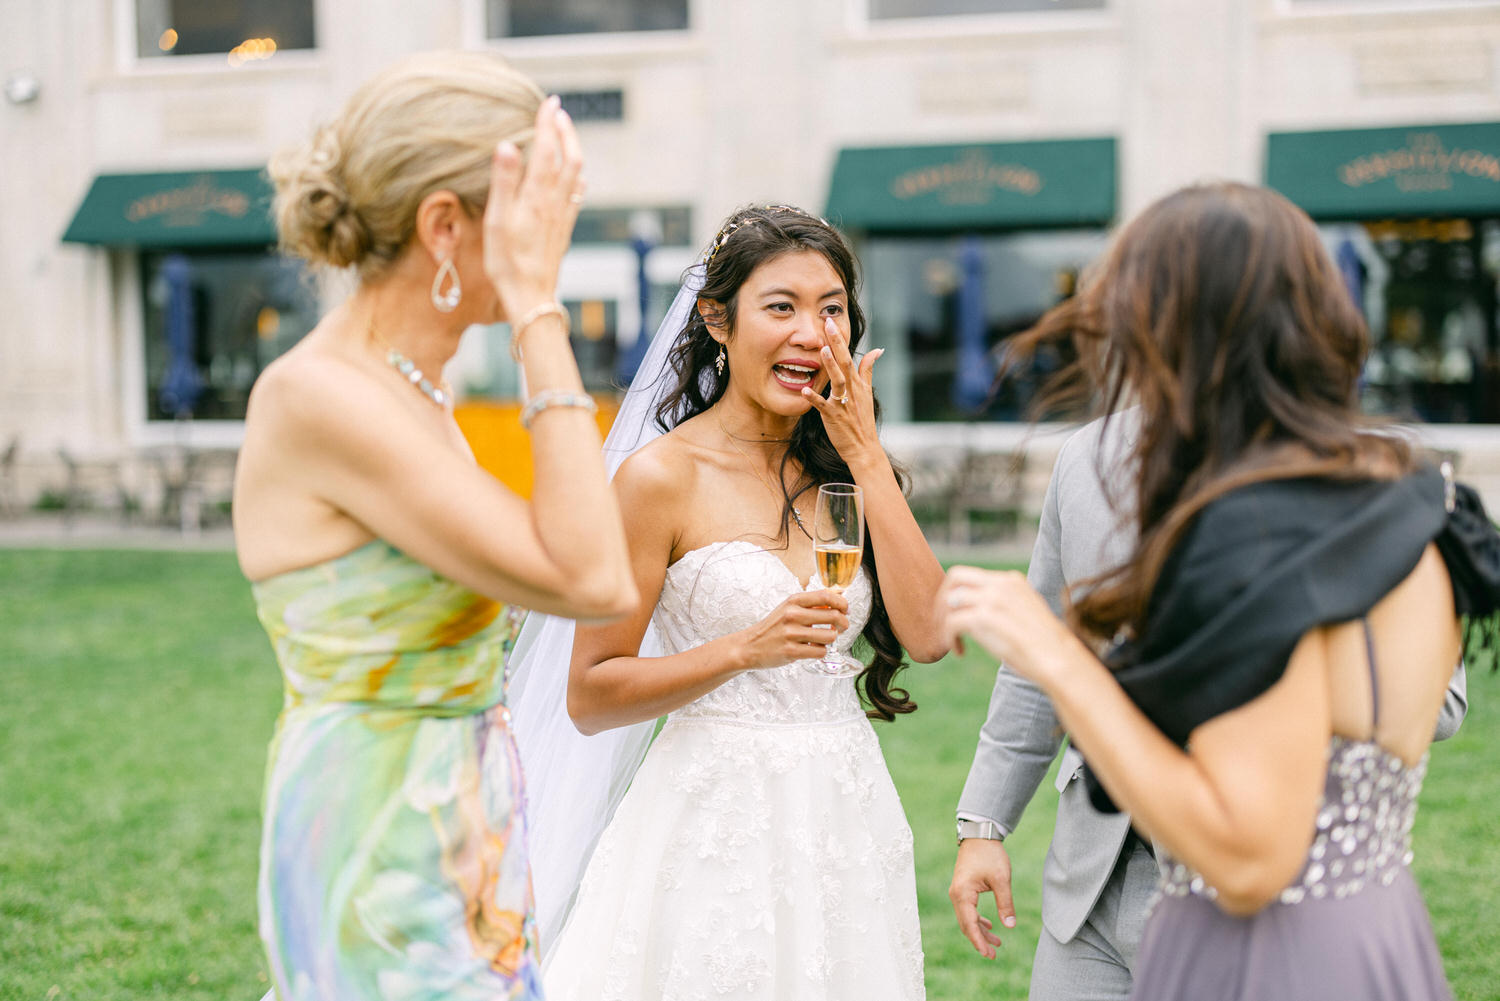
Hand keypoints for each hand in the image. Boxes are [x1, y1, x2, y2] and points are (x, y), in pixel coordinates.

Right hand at [482, 95, 585, 315]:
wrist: (531, 296)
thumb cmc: (508, 262)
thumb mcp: (497, 220)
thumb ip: (503, 181)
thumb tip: (508, 145)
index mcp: (537, 196)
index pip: (547, 150)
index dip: (548, 124)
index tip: (548, 102)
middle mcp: (555, 202)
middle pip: (568, 158)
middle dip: (564, 131)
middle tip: (557, 110)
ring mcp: (562, 216)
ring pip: (575, 174)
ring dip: (572, 149)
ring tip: (565, 133)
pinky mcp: (564, 230)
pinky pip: (576, 196)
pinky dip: (576, 177)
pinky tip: (576, 176)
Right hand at [733, 588, 849, 670]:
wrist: (750, 646)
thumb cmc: (773, 627)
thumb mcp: (789, 607)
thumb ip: (812, 602)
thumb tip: (840, 594)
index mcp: (793, 601)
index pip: (826, 596)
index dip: (842, 603)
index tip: (845, 610)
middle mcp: (793, 615)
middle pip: (833, 616)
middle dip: (843, 623)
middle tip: (841, 627)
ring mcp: (792, 634)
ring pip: (829, 636)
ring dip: (831, 639)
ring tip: (823, 640)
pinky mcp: (791, 651)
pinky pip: (820, 652)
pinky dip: (821, 652)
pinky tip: (813, 649)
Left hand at [801, 317, 884, 470]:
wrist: (864, 448)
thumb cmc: (863, 420)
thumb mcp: (867, 392)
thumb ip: (868, 370)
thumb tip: (878, 350)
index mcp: (858, 383)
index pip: (849, 356)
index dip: (839, 339)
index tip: (830, 320)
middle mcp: (852, 390)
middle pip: (845, 362)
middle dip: (836, 343)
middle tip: (827, 323)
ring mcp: (844, 403)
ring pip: (837, 381)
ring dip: (830, 366)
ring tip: (822, 351)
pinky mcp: (834, 417)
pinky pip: (823, 406)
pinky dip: (814, 398)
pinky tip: (804, 389)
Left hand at [938, 565, 1077, 686]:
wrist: (1059, 659)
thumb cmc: (1046, 645)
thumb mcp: (1026, 614)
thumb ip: (1006, 606)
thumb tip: (984, 614)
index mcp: (1012, 581)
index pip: (971, 575)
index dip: (958, 595)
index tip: (957, 615)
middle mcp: (1001, 584)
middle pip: (955, 576)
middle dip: (943, 600)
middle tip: (944, 624)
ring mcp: (993, 599)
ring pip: (950, 600)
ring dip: (944, 621)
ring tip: (952, 641)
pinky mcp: (985, 618)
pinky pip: (952, 622)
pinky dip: (949, 637)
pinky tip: (959, 652)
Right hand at [949, 838, 1016, 958]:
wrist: (979, 835)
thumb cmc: (990, 855)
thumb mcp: (1001, 879)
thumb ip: (1005, 902)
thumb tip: (1010, 925)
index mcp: (963, 893)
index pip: (969, 923)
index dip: (979, 940)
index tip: (988, 954)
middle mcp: (956, 895)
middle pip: (966, 924)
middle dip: (979, 940)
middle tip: (993, 955)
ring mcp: (958, 892)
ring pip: (967, 918)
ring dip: (980, 931)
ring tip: (997, 943)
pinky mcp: (963, 889)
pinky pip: (968, 910)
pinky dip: (978, 920)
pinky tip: (990, 925)